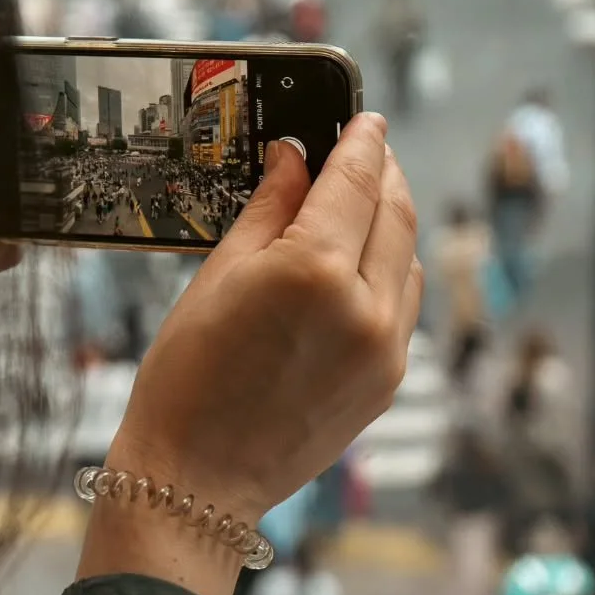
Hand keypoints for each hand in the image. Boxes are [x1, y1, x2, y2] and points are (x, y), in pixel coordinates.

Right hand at [75, 115, 420, 594]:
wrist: (197, 477)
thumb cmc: (187, 375)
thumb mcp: (217, 275)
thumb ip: (268, 209)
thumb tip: (293, 158)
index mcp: (313, 271)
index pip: (355, 181)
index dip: (360, 141)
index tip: (363, 117)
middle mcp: (365, 307)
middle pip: (395, 213)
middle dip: (382, 172)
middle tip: (364, 147)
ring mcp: (386, 349)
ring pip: (408, 258)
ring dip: (390, 221)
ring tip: (359, 202)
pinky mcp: (390, 380)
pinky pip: (403, 305)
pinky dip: (390, 269)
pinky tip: (359, 262)